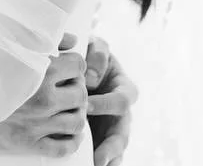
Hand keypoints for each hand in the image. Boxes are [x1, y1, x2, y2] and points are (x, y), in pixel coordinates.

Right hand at [0, 33, 87, 156]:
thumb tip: (71, 39)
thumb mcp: (10, 44)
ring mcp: (37, 123)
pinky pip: (63, 148)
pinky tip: (68, 134)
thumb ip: (46, 41)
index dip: (75, 66)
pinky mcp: (27, 144)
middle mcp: (43, 98)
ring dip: (76, 114)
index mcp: (41, 70)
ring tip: (67, 110)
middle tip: (66, 90)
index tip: (67, 70)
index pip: (79, 66)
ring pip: (76, 121)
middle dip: (76, 90)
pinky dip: (72, 141)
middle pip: (80, 95)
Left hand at [85, 37, 137, 165]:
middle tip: (99, 156)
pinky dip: (104, 162)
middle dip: (112, 146)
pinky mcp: (102, 135)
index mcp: (123, 87)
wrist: (79, 64)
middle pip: (124, 132)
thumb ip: (97, 54)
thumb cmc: (88, 54)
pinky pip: (108, 154)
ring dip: (109, 158)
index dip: (106, 103)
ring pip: (117, 147)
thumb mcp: (95, 47)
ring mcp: (113, 125)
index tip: (86, 106)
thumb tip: (89, 79)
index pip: (123, 99)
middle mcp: (121, 111)